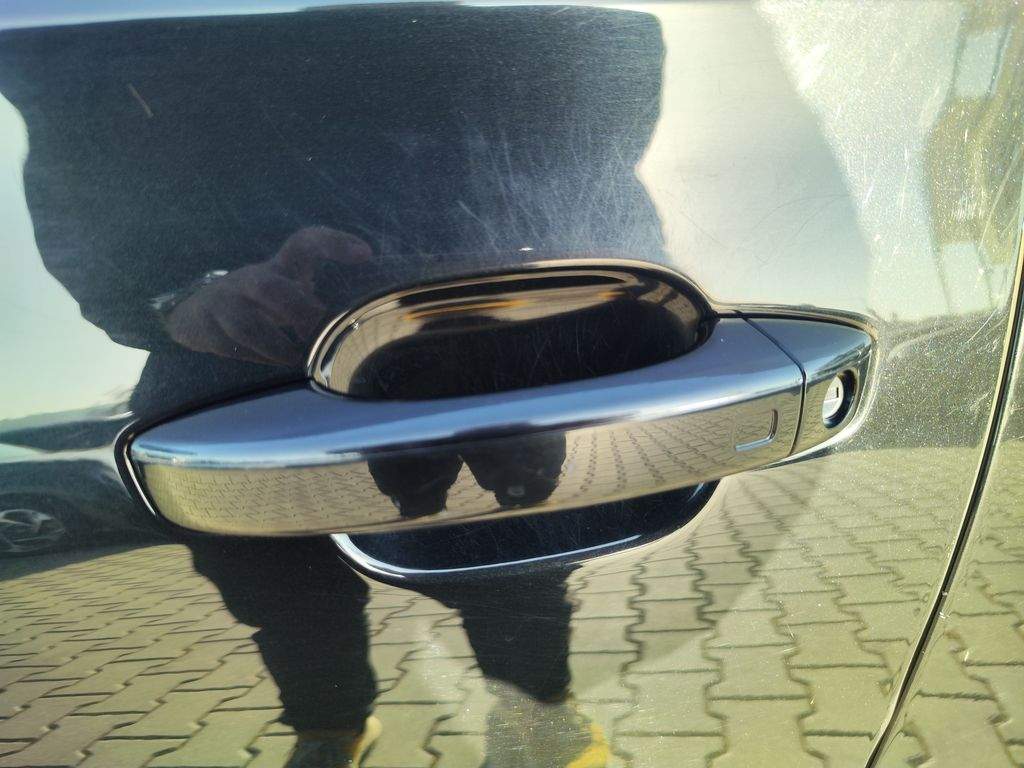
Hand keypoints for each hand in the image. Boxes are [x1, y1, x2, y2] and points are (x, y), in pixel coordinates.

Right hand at [164, 227, 370, 365]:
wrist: (199, 314)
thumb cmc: (264, 304)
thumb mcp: (290, 291)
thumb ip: (321, 304)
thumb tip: (365, 329)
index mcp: (279, 267)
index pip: (305, 243)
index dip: (333, 243)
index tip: (366, 254)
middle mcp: (252, 280)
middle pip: (269, 285)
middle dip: (296, 310)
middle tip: (318, 329)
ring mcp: (225, 304)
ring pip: (246, 325)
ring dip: (277, 346)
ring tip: (300, 359)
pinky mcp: (207, 328)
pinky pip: (233, 348)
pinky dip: (258, 358)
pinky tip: (277, 363)